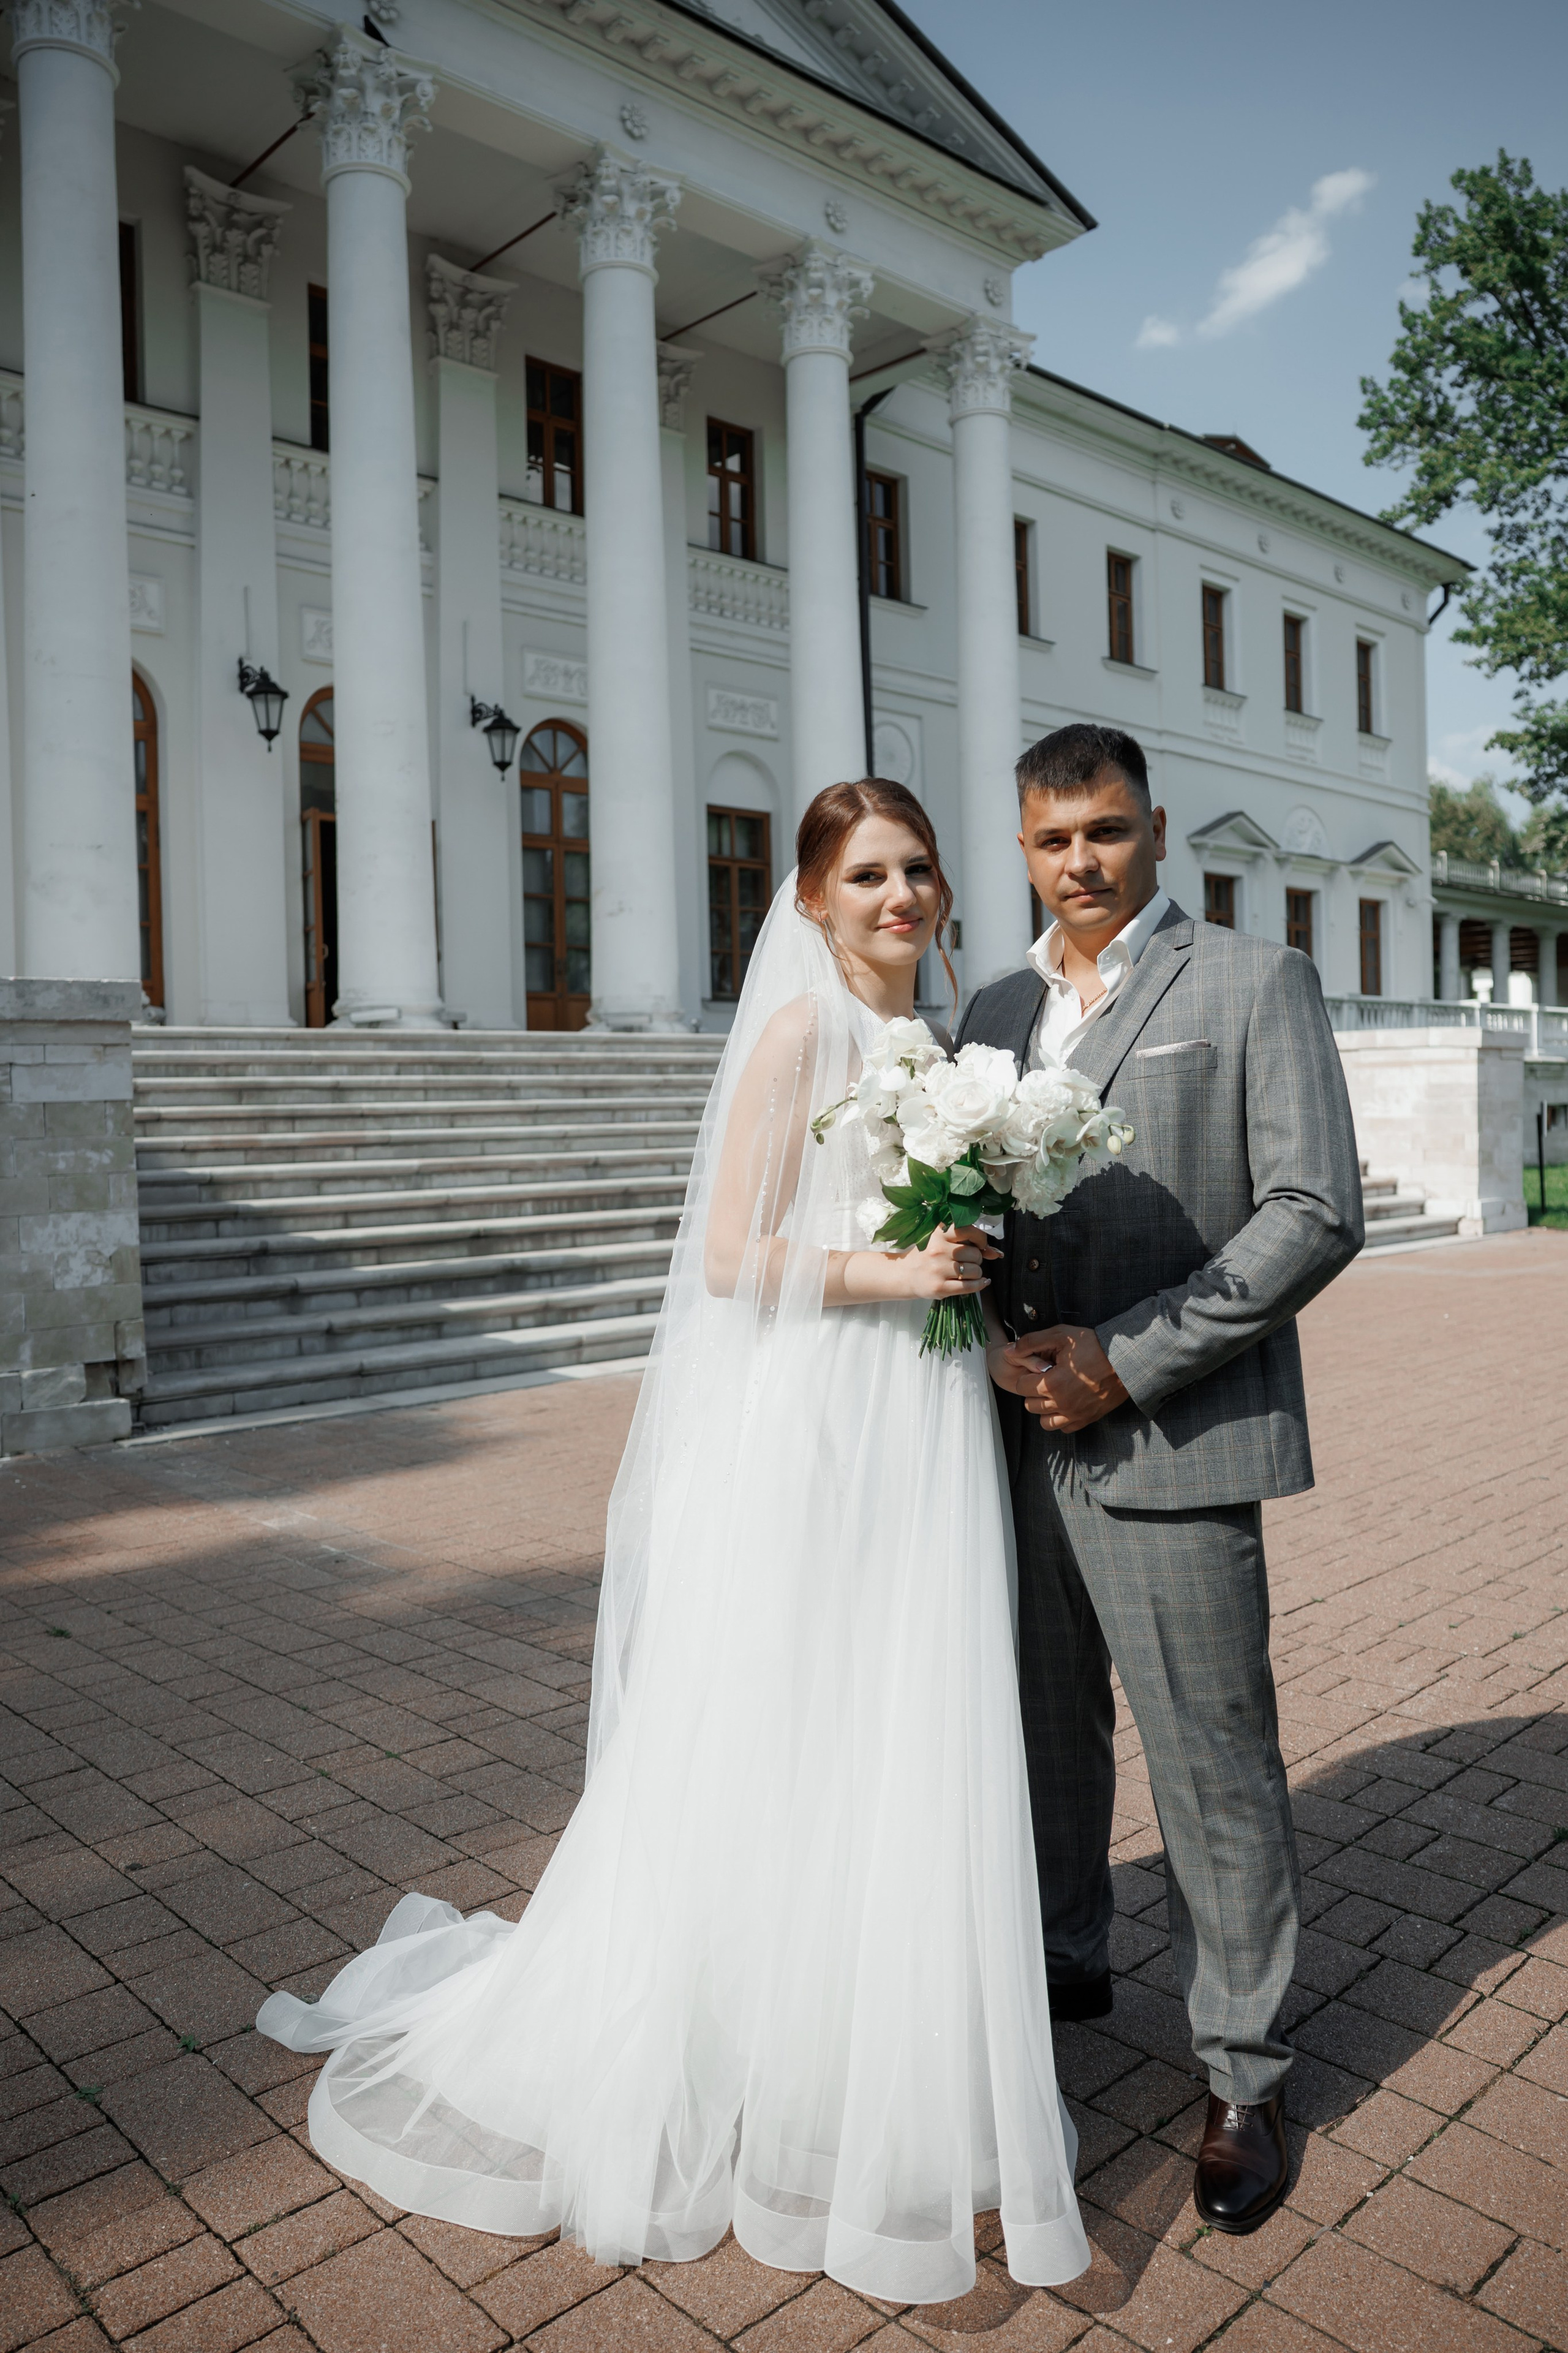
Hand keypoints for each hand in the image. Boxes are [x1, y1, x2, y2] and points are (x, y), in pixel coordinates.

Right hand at [893, 1223, 1001, 1301]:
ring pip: (975, 1270)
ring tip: (967, 1273)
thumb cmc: (927, 1256)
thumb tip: (995, 1253)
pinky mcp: (940, 1287)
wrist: (904, 1275)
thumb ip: (968, 1243)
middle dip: (977, 1259)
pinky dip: (979, 1285)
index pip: (968, 1230)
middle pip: (975, 1253)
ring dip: (976, 1273)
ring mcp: (938, 1269)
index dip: (980, 1239)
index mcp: (938, 1234)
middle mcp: (938, 1249)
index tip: (980, 1245)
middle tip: (968, 1261)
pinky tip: (980, 1282)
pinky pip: (969, 1286)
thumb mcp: (942, 1242)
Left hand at [993, 1323, 1127, 1430]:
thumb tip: (1010, 1351)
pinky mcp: (1086, 1419)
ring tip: (1053, 1393)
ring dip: (1044, 1408)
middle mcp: (1061, 1404)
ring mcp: (1074, 1414)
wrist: (1125, 1360)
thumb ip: (1031, 1342)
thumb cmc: (1094, 1345)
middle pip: (1030, 1405)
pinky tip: (1065, 1402)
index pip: (1021, 1387)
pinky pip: (1063, 1428)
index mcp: (1051, 1383)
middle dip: (1033, 1392)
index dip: (1027, 1376)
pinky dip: (1060, 1418)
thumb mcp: (1061, 1335)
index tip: (1038, 1369)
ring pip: (1044, 1421)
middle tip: (1045, 1379)